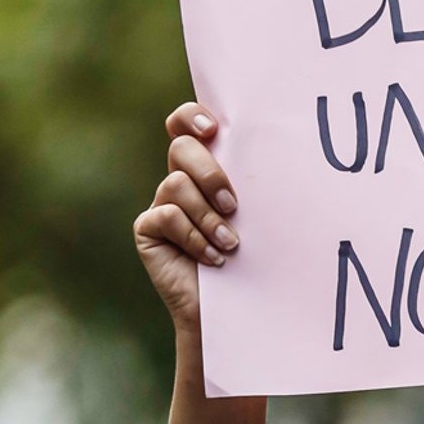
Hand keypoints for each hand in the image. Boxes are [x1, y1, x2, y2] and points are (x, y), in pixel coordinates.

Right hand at [133, 102, 239, 331]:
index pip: (186, 125)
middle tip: (233, 204)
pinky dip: (193, 237)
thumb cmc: (254, 257)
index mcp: (206, 167)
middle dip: (210, 172)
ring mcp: (161, 203)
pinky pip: (166, 216)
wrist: (235, 306)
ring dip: (208, 216)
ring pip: (176, 184)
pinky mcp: (147, 229)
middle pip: (182, 148)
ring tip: (230, 243)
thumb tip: (276, 150)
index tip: (212, 129)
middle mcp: (180, 180)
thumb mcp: (256, 215)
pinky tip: (213, 258)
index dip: (191, 116)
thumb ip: (252, 183)